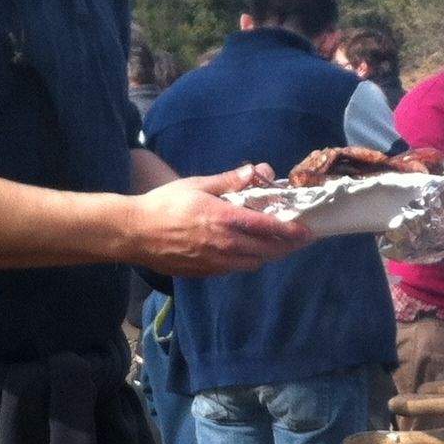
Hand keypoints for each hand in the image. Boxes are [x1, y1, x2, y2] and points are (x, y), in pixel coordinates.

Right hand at [123, 165, 309, 276]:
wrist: (134, 233)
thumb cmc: (164, 204)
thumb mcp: (198, 184)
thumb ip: (230, 180)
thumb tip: (256, 170)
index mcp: (226, 221)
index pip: (270, 229)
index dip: (293, 231)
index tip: (309, 231)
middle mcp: (226, 246)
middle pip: (269, 251)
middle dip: (287, 245)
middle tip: (299, 238)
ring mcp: (216, 263)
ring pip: (255, 263)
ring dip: (268, 254)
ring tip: (275, 243)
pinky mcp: (207, 273)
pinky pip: (236, 269)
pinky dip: (248, 260)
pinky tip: (246, 250)